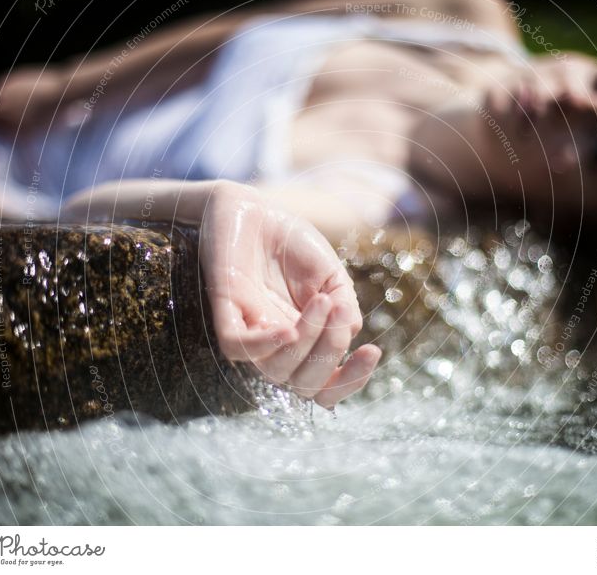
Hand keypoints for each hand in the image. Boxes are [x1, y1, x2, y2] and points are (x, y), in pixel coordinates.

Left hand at [201, 181, 380, 408]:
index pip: (325, 386)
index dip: (351, 380)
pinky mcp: (224, 313)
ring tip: (321, 300)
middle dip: (329, 355)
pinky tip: (288, 330)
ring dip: (307, 341)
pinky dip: (265, 345)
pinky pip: (237, 348)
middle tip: (337, 309)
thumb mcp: (332, 278)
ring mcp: (250, 332)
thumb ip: (344, 312)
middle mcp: (278, 346)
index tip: (372, 352)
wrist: (257, 210)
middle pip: (303, 386)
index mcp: (306, 342)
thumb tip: (348, 339)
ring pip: (276, 371)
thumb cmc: (294, 246)